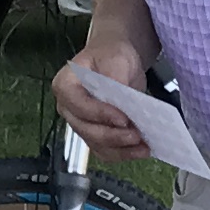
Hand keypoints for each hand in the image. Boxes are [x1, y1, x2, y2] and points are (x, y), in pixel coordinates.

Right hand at [53, 38, 153, 157]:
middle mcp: (69, 109)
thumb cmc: (111, 55)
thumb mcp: (115, 58)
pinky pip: (106, 151)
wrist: (117, 62)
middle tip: (136, 134)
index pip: (78, 105)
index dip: (100, 114)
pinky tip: (141, 149)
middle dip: (113, 136)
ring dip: (121, 149)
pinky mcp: (95, 135)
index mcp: (65, 85)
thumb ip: (116, 78)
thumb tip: (121, 101)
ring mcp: (81, 124)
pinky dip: (124, 153)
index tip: (123, 118)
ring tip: (143, 146)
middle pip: (87, 130)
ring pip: (97, 145)